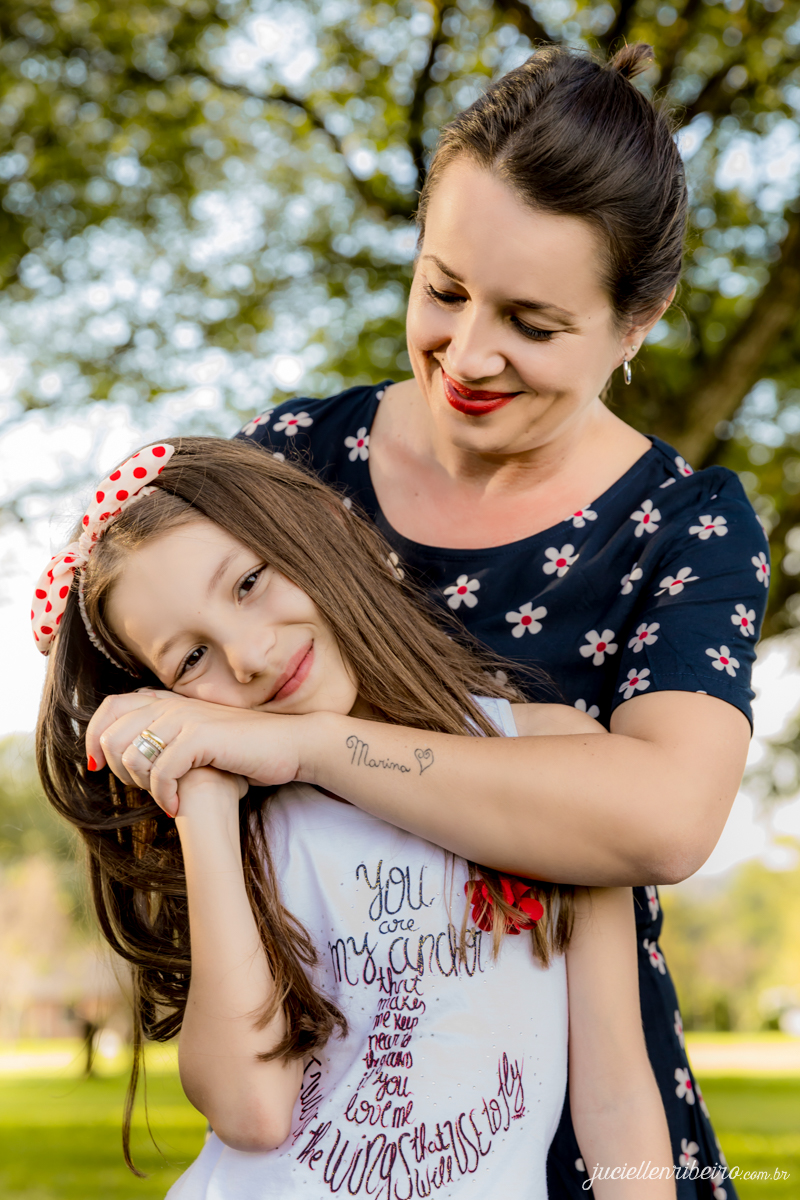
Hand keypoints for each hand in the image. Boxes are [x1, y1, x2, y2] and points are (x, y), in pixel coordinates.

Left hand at [85, 690, 305, 815]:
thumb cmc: (245, 750)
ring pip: (132, 755)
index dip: (93, 737)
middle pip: (112, 734)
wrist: (289, 744)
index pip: (110, 707)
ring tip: (165, 796)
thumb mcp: (199, 740)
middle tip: (142, 789)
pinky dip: (164, 795)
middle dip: (117, 770)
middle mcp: (171, 704)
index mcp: (167, 701)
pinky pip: (161, 771)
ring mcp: (186, 718)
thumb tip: (130, 761)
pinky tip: (176, 806)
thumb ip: (167, 740)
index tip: (95, 766)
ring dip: (142, 785)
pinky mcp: (200, 737)